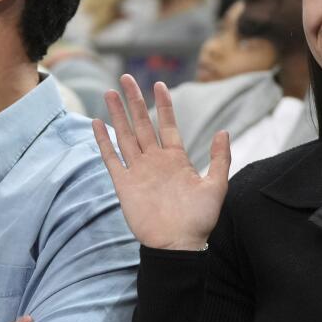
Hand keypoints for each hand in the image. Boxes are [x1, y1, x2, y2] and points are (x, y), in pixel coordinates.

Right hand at [93, 75, 229, 249]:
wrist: (178, 244)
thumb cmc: (199, 220)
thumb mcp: (216, 186)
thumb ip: (220, 158)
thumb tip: (224, 131)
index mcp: (176, 159)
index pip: (167, 125)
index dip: (163, 105)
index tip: (159, 84)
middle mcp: (155, 161)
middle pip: (141, 124)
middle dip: (134, 101)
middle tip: (126, 77)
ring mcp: (138, 171)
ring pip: (125, 136)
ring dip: (117, 115)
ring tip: (110, 92)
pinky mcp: (124, 184)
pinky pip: (111, 158)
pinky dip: (103, 141)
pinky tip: (97, 123)